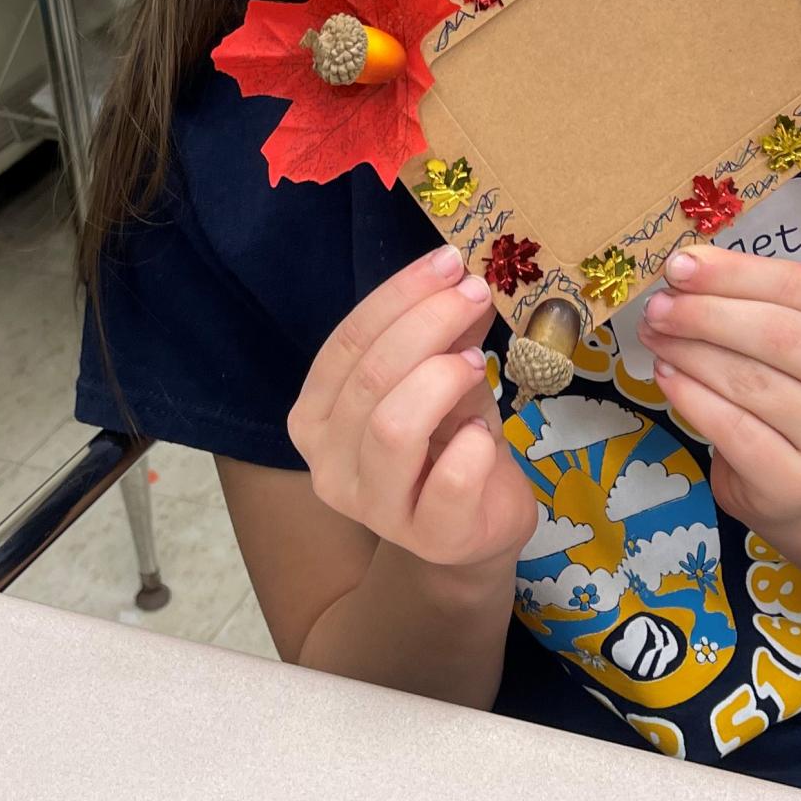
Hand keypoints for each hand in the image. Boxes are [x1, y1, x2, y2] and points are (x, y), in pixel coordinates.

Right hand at [288, 246, 535, 571]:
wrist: (479, 521)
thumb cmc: (447, 440)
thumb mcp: (439, 374)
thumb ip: (442, 331)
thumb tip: (459, 274)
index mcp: (315, 416)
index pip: (346, 343)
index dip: (398, 296)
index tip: (448, 262)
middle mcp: (328, 464)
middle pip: (369, 378)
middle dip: (428, 324)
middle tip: (475, 294)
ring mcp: (375, 509)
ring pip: (393, 427)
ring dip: (441, 379)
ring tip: (477, 364)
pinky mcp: (430, 538)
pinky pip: (447, 482)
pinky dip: (474, 447)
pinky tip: (486, 436)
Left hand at [636, 246, 800, 532]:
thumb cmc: (794, 391)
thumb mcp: (791, 337)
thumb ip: (753, 300)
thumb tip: (687, 269)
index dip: (737, 273)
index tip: (680, 265)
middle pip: (781, 335)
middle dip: (708, 315)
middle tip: (658, 306)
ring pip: (755, 383)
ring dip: (692, 353)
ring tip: (655, 336)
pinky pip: (736, 431)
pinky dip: (693, 398)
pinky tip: (666, 376)